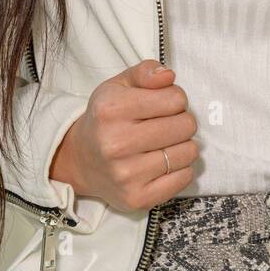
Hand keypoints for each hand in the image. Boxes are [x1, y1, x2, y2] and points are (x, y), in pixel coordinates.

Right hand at [49, 60, 199, 210]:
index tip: (163, 105)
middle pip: (186, 125)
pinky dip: (181, 168)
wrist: (80, 161)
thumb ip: (145, 72)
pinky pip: (184, 177)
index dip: (175, 99)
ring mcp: (126, 174)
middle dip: (181, 121)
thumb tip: (169, 76)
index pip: (176, 99)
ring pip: (188, 152)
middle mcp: (115, 143)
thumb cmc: (106, 119)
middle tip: (165, 125)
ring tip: (163, 144)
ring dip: (182, 145)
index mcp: (111, 109)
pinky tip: (163, 163)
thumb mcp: (119, 86)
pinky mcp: (137, 198)